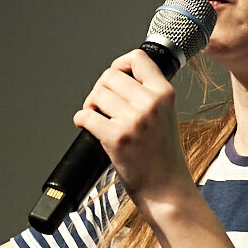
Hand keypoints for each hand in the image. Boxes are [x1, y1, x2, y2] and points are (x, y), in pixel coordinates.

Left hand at [72, 50, 192, 196]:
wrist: (166, 189)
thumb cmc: (164, 157)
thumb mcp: (167, 115)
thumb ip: (148, 95)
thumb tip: (118, 80)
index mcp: (165, 94)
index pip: (138, 58)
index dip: (119, 64)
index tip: (114, 75)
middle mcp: (150, 103)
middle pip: (109, 76)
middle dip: (100, 89)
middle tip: (100, 105)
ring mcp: (134, 120)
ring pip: (96, 95)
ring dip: (90, 105)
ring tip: (96, 118)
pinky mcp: (117, 137)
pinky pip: (86, 116)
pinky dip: (81, 120)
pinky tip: (86, 127)